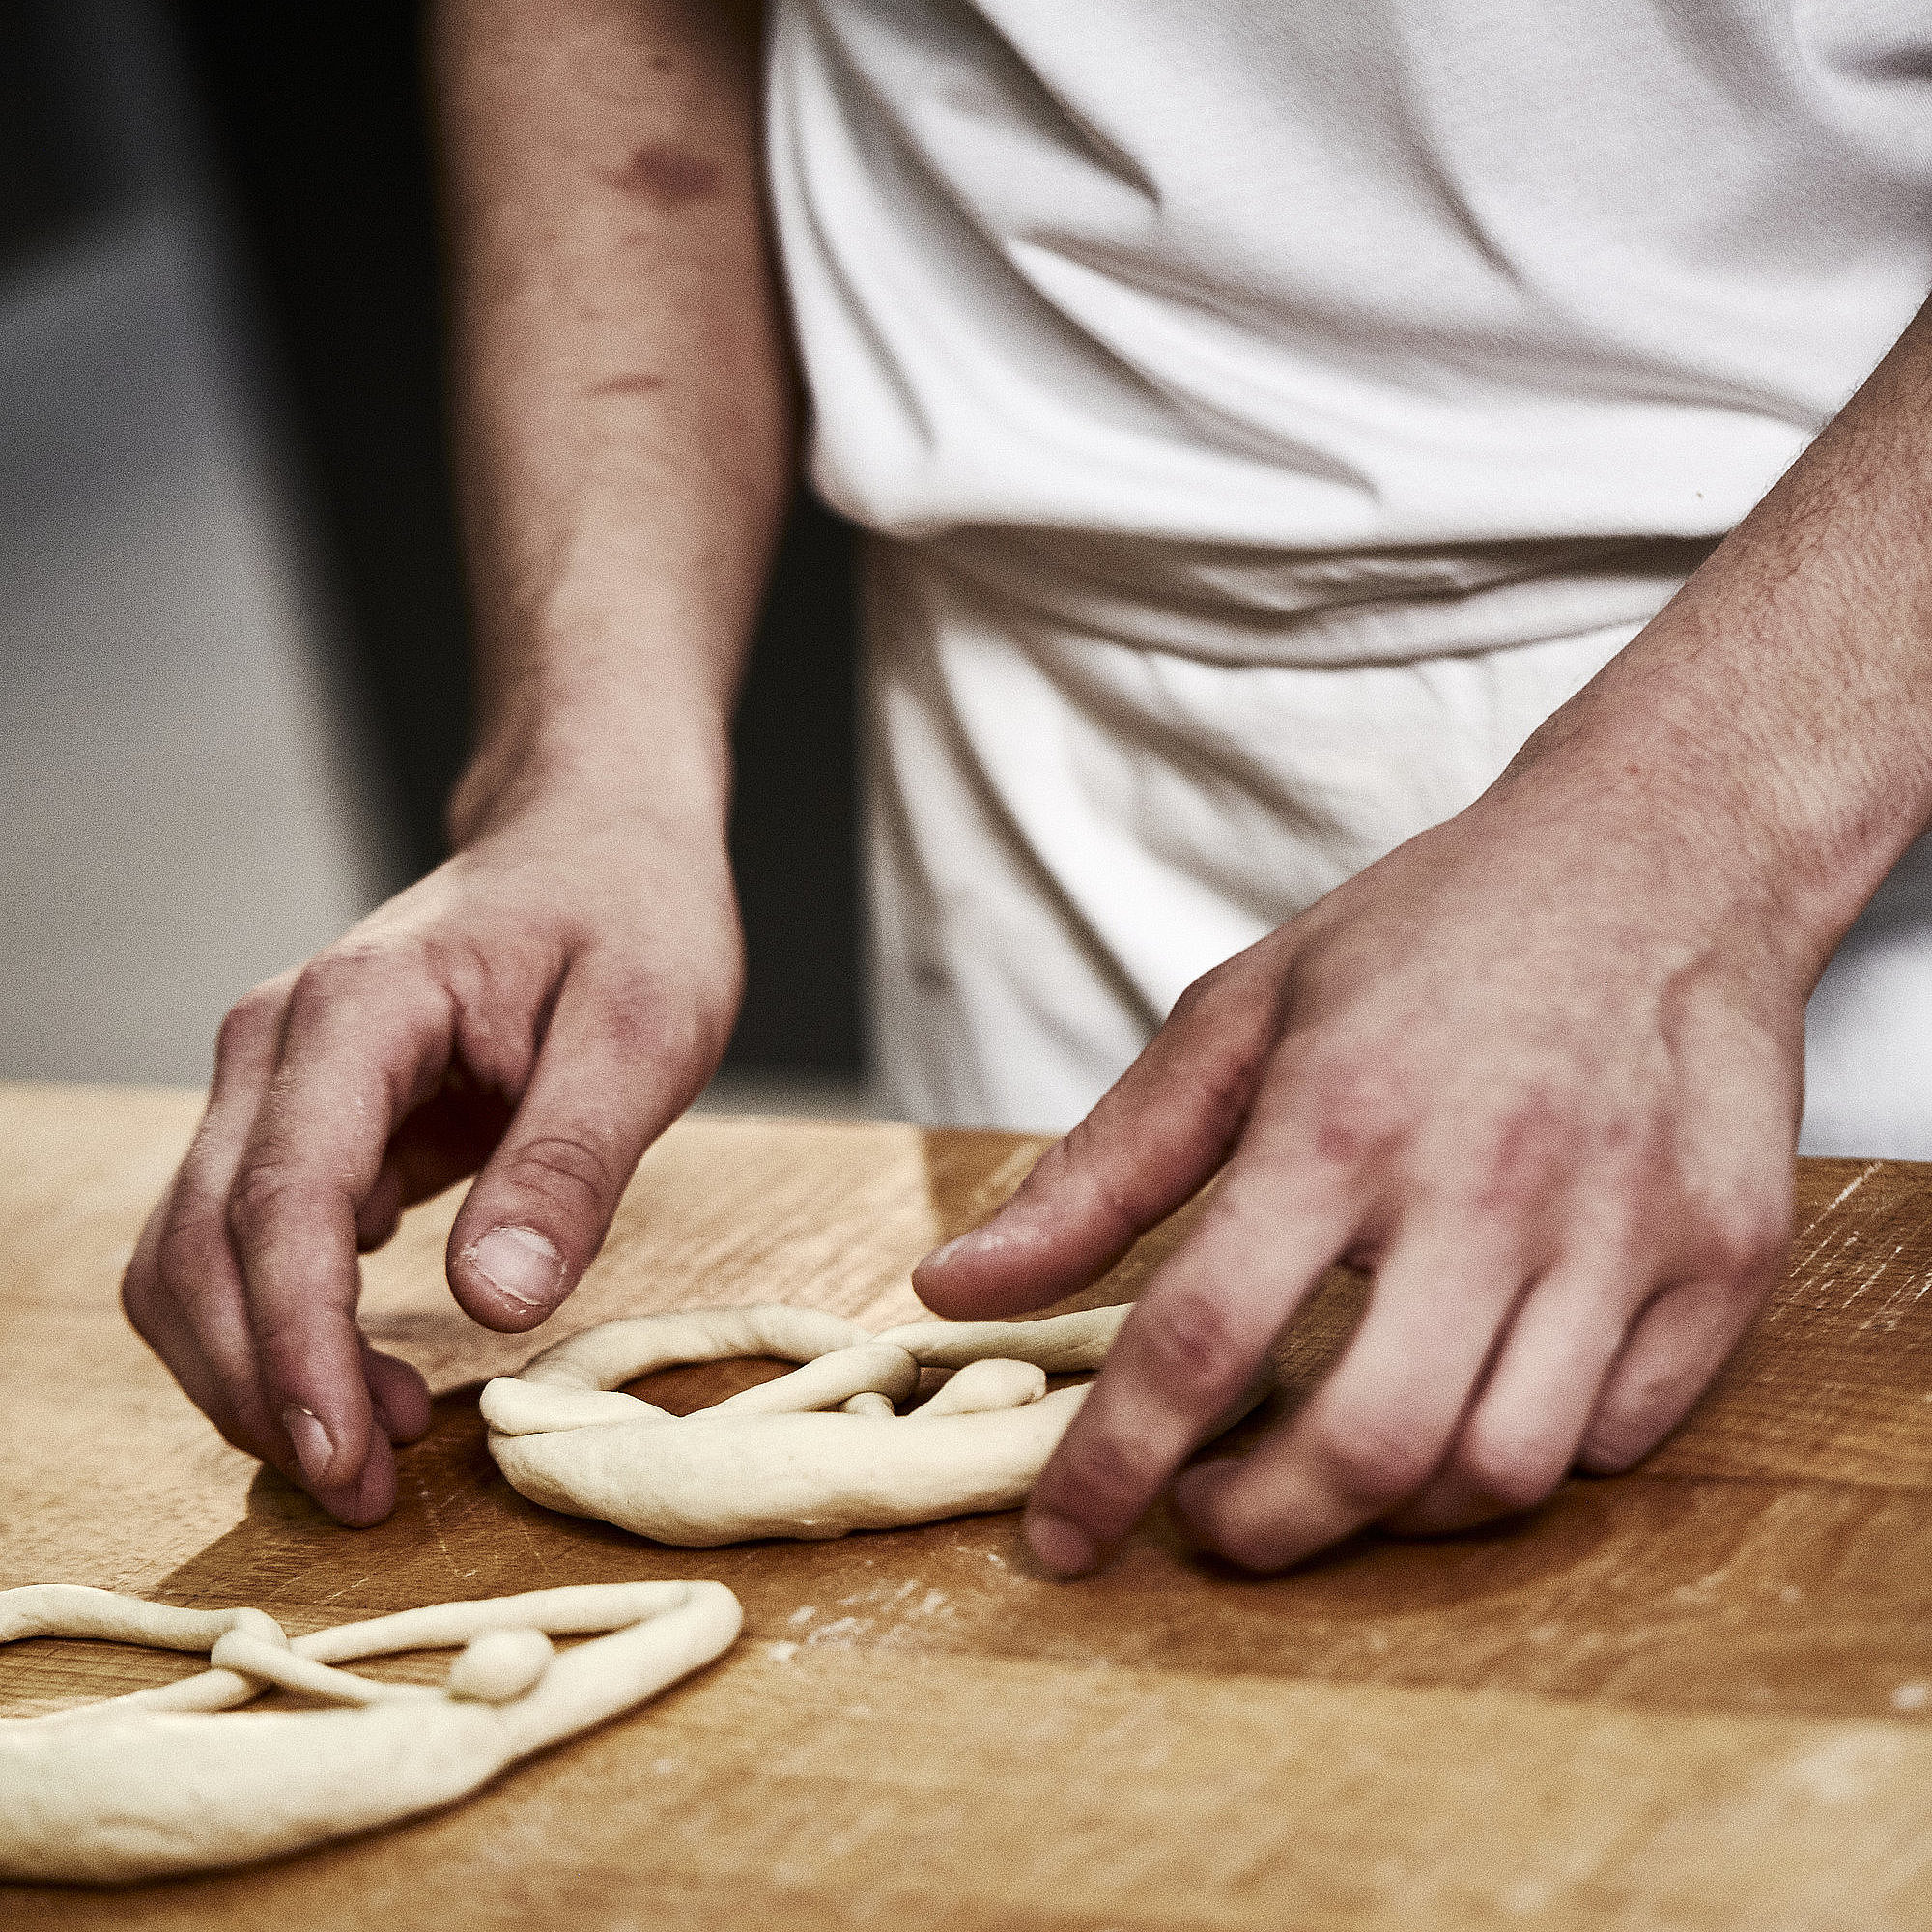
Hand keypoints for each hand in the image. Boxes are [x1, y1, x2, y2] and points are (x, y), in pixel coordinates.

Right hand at [121, 764, 741, 1524]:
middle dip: (264, 1389)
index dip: (296, 1350)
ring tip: (381, 1444)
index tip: (344, 1461)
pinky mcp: (304, 1118)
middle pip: (203, 1249)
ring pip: (197, 1258)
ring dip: (259, 1370)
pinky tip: (372, 1373)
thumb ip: (568, 1160)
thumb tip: (492, 1305)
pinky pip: (248, 1244)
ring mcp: (277, 1081)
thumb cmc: (632, 913)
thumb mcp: (644, 1030)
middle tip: (370, 1495)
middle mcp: (279, 1045)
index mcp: (358, 1011)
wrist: (598, 836)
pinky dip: (281, 1327)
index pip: (282, 1206)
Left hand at [913, 771, 1808, 1573]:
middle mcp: (1486, 1185)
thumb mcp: (1241, 1016)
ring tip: (1339, 1448)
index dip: (1112, 1465)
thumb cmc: (1431, 933)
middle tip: (1209, 1510)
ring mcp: (1623, 1229)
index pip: (1199, 1339)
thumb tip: (954, 1287)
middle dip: (1261, 1529)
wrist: (1658, 855)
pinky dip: (1529, 1450)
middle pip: (1365, 1448)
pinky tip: (1476, 1388)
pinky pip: (1619, 1437)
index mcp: (1338, 1118)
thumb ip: (1100, 1168)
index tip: (1064, 1541)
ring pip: (1501, 1472)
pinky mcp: (1724, 1259)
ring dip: (1395, 1508)